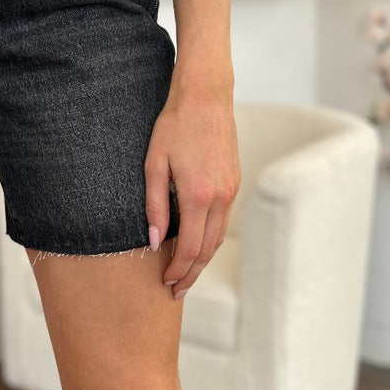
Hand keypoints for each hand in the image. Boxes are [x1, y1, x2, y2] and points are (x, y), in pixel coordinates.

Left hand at [144, 86, 239, 298]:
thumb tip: (155, 241)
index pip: (189, 248)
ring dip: (203, 260)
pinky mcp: (234, 182)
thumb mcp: (154, 165)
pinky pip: (223, 221)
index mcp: (198, 196)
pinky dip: (211, 240)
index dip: (178, 270)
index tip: (166, 283)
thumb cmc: (174, 126)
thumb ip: (155, 206)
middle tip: (176, 291)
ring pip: (218, 237)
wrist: (206, 97)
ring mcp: (231, 191)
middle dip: (191, 273)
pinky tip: (198, 245)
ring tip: (186, 275)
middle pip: (208, 250)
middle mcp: (220, 198)